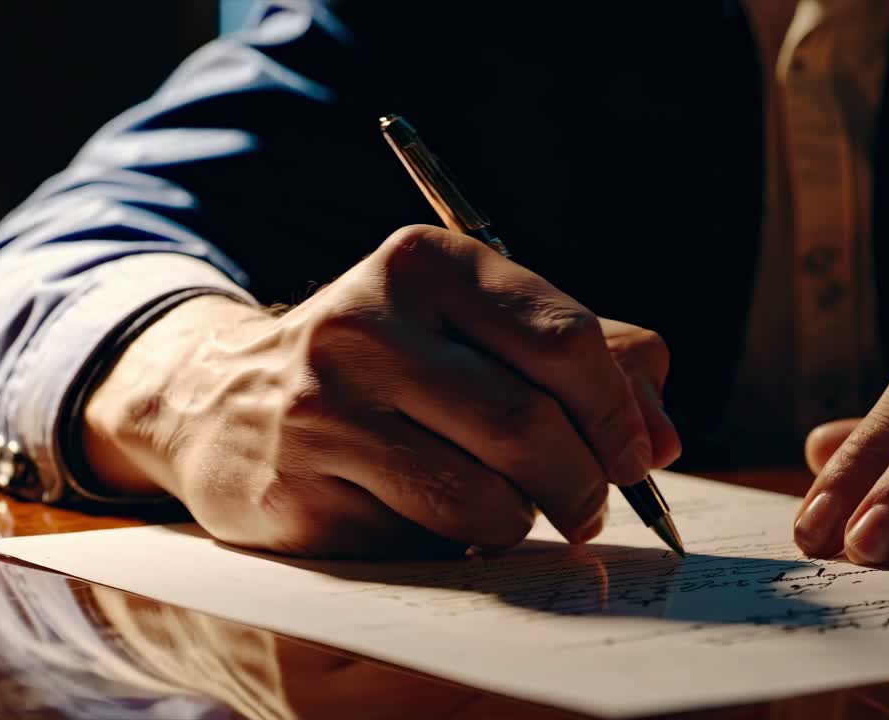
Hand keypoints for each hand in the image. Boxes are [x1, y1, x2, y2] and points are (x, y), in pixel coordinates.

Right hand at [83, 225, 678, 556]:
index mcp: (425, 263)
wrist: (225, 400)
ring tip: (514, 511)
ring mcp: (325, 407)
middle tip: (589, 506)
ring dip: (524, 521)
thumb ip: (582, 359)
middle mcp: (367, 323)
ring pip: (485, 497)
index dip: (619, 412)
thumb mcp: (474, 328)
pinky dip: (460, 545)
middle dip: (584, 483)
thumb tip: (663, 431)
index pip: (563, 338)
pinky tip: (439, 520)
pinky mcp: (300, 486)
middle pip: (530, 425)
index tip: (638, 455)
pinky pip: (427, 541)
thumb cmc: (384, 363)